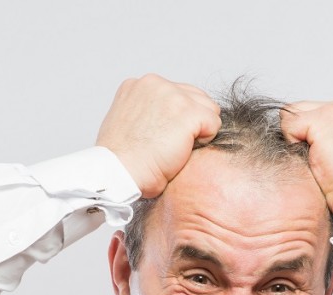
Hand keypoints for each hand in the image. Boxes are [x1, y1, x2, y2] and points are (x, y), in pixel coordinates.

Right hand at [96, 74, 221, 198]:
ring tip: (177, 148)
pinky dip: (205, 141)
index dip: (177, 118)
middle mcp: (155, 83)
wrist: (118, 173)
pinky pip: (214, 124)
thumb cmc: (121, 161)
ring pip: (208, 109)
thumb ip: (147, 113)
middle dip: (192, 121)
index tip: (164, 136)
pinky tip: (184, 151)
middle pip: (195, 97)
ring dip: (199, 130)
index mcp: (138, 85)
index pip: (176, 92)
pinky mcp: (188, 112)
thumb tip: (167, 119)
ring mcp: (173, 95)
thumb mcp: (128, 124)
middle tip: (173, 145)